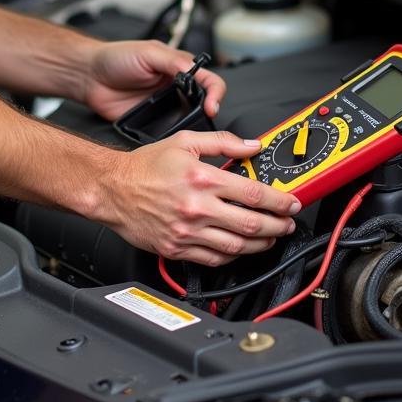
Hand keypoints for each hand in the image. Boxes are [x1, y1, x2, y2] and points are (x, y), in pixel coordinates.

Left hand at [82, 40, 225, 121]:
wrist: (89, 76)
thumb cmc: (115, 58)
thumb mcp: (149, 52)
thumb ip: (174, 61)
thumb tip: (195, 71)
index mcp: (179, 67)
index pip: (209, 80)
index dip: (216, 93)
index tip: (211, 105)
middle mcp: (175, 87)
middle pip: (204, 102)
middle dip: (208, 110)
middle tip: (205, 117)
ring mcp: (164, 106)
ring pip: (189, 119)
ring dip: (192, 124)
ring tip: (191, 128)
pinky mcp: (151, 121)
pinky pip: (167, 131)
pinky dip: (172, 135)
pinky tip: (171, 134)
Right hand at [94, 130, 301, 265]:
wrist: (111, 188)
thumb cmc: (143, 167)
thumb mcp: (185, 142)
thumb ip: (223, 142)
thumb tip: (251, 145)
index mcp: (202, 179)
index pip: (253, 194)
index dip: (280, 201)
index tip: (291, 203)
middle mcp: (196, 207)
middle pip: (251, 224)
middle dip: (278, 226)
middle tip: (287, 223)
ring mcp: (187, 232)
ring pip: (235, 247)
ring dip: (260, 245)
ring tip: (270, 238)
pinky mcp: (176, 248)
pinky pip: (212, 260)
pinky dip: (232, 257)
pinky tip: (239, 249)